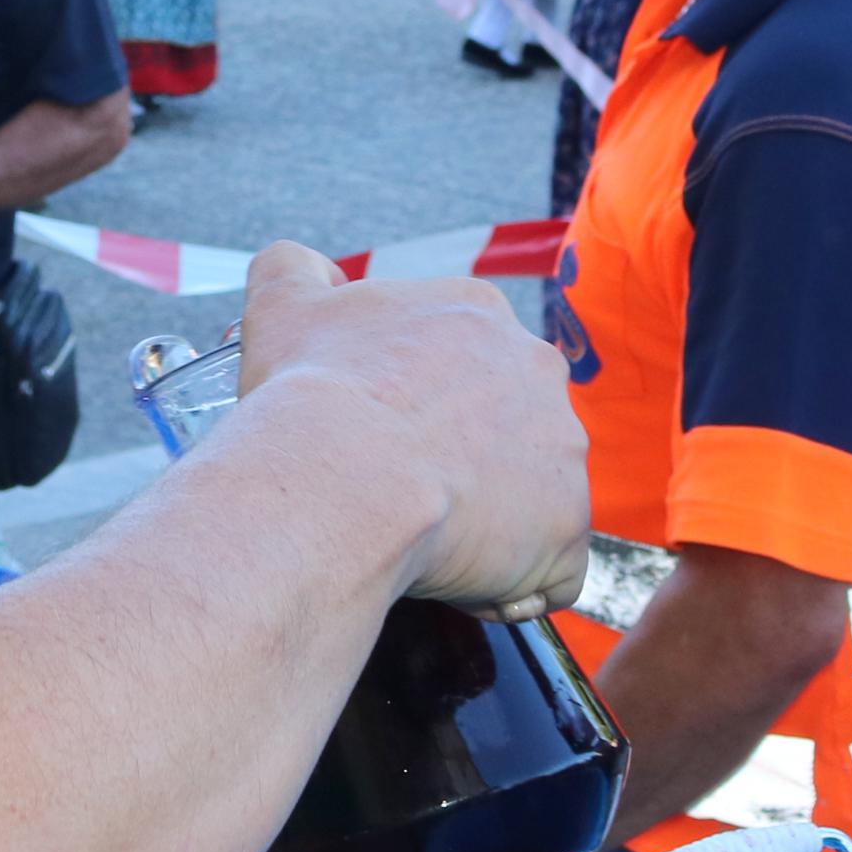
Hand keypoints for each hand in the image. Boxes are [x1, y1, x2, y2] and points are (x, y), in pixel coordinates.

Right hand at [230, 243, 590, 619]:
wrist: (341, 480)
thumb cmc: (312, 395)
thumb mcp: (283, 306)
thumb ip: (295, 271)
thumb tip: (304, 267)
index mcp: (476, 315)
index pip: (459, 365)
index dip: (419, 407)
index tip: (380, 437)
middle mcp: (537, 372)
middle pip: (504, 428)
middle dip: (461, 462)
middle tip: (398, 491)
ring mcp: (563, 452)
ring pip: (531, 498)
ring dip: (488, 524)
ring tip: (423, 544)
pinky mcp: (569, 530)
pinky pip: (550, 569)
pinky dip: (512, 584)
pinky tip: (459, 585)